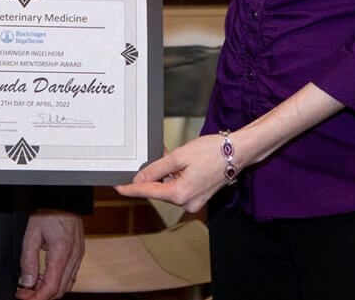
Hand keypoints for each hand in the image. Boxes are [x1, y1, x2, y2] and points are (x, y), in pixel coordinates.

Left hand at [16, 209, 84, 299]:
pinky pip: (71, 273)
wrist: (63, 196)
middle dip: (41, 295)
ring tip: (34, 281)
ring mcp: (79, 253)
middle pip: (60, 290)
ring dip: (50, 288)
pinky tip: (45, 273)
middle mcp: (74, 255)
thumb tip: (27, 283)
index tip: (22, 295)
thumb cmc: (47, 210)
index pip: (51, 288)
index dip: (36, 298)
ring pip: (67, 284)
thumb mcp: (31, 234)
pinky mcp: (80, 250)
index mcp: (61, 252)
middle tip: (25, 291)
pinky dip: (58, 279)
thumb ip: (29, 261)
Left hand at [115, 133, 230, 213]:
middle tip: (147, 158)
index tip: (117, 187)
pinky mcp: (199, 196)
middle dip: (151, 175)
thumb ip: (156, 169)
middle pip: (159, 189)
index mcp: (180, 194)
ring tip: (167, 155)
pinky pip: (180, 186)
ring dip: (164, 173)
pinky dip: (175, 175)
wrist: (238, 152)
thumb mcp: (179, 156)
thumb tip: (139, 180)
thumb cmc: (213, 151)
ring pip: (169, 187)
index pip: (147, 192)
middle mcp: (187, 203)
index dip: (130, 188)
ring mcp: (194, 201)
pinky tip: (175, 162)